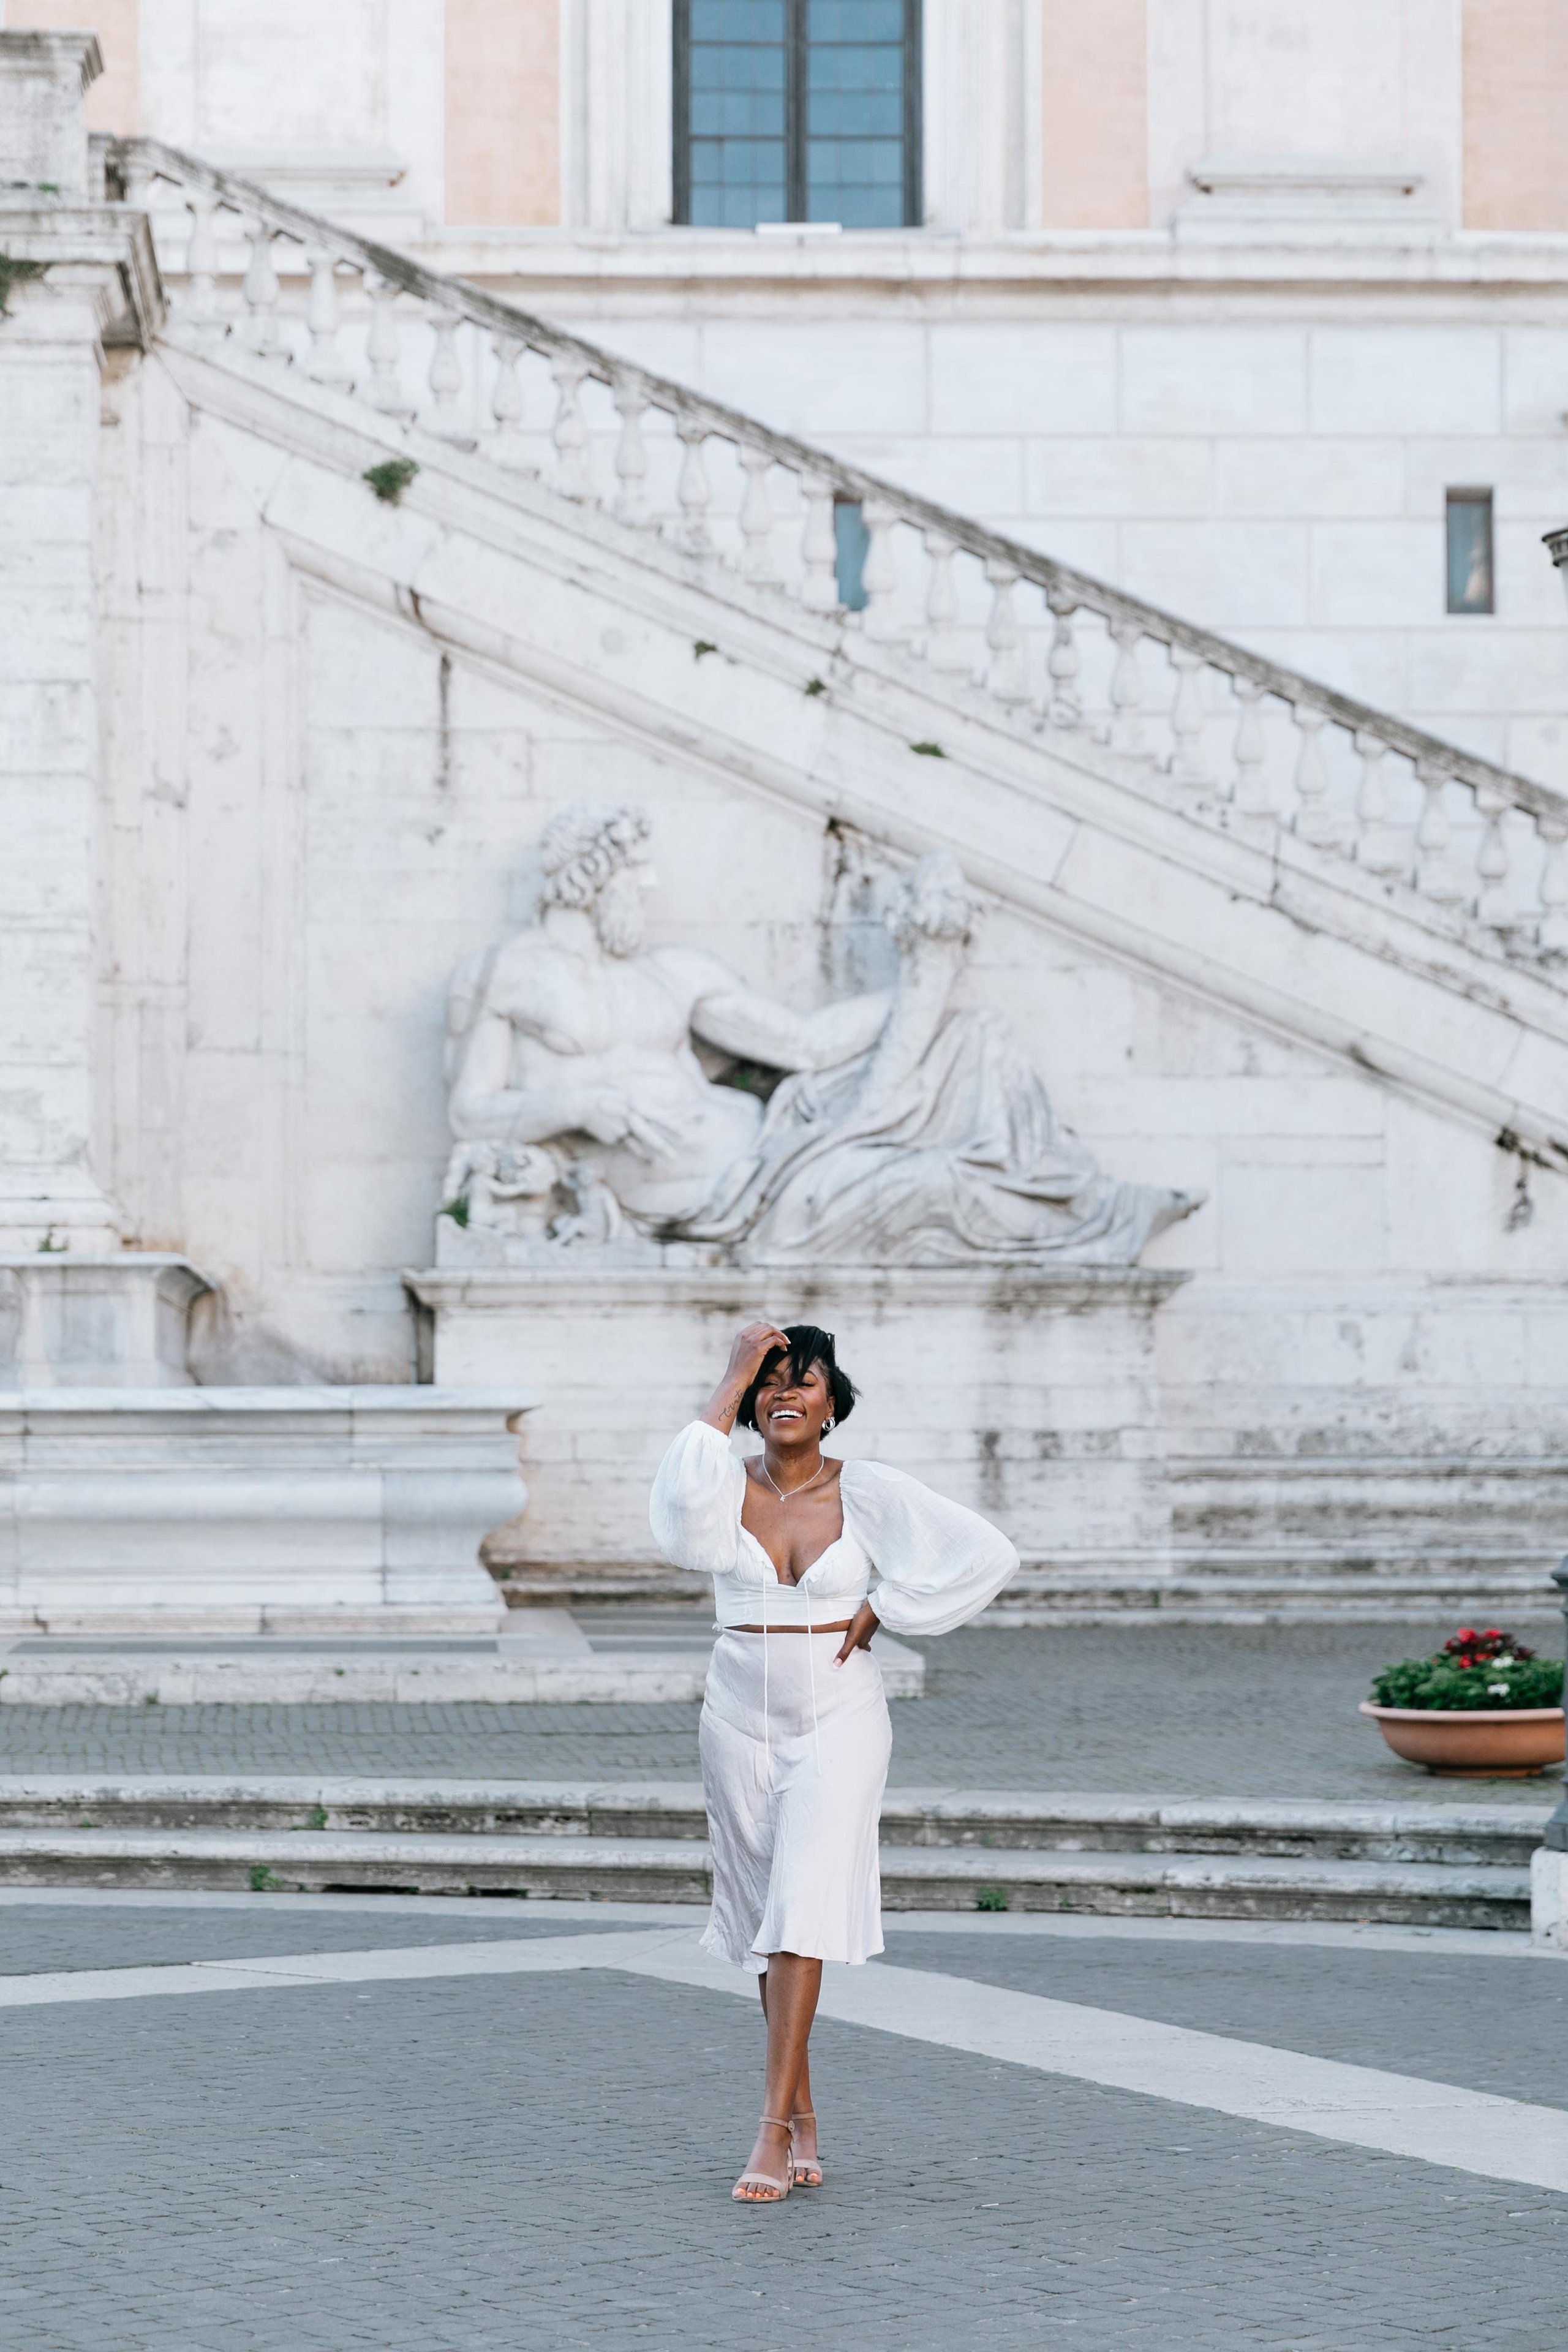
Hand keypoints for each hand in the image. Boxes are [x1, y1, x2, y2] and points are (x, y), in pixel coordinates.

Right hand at [575, 1084, 679, 1161]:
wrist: (580, 1104)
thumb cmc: (604, 1094)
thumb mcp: (625, 1093)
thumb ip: (640, 1104)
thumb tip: (654, 1114)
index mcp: (633, 1101)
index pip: (655, 1116)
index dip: (670, 1126)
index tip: (683, 1134)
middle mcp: (627, 1116)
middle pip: (647, 1133)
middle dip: (662, 1145)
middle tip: (674, 1156)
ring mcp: (619, 1128)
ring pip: (639, 1142)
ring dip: (652, 1151)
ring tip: (663, 1160)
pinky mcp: (612, 1137)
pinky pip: (628, 1143)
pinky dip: (638, 1150)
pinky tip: (648, 1158)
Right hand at [700, 1321, 790, 1435]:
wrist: (735, 1380)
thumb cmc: (739, 1370)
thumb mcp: (741, 1352)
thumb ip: (748, 1345)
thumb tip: (763, 1343)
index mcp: (740, 1335)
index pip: (758, 1324)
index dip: (769, 1330)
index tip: (775, 1337)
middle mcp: (745, 1335)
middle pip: (766, 1325)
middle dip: (776, 1331)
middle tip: (783, 1340)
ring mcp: (751, 1340)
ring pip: (771, 1330)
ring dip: (781, 1336)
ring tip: (786, 1343)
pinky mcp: (758, 1348)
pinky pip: (774, 1339)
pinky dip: (781, 1342)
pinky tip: (783, 1349)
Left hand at [833, 1601, 878, 1665]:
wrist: (873, 1607)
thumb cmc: (863, 1623)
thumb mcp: (852, 1639)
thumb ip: (845, 1652)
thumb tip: (836, 1666)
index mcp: (863, 1642)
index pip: (863, 1651)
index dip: (859, 1654)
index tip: (857, 1658)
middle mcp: (866, 1635)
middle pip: (862, 1642)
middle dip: (858, 1644)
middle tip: (853, 1647)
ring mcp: (867, 1626)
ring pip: (861, 1632)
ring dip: (857, 1634)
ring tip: (850, 1635)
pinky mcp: (865, 1617)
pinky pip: (860, 1622)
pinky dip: (857, 1624)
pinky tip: (853, 1621)